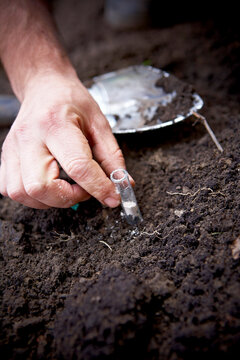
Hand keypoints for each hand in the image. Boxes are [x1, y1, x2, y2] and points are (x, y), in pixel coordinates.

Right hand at [0, 73, 126, 208]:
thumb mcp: (99, 124)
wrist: (44, 88)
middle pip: (40, 186)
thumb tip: (123, 184)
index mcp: (56, 124)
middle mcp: (29, 138)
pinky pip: (12, 190)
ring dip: (50, 200)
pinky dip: (33, 197)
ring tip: (67, 188)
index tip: (113, 197)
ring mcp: (13, 149)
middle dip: (68, 198)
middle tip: (84, 189)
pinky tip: (49, 185)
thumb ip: (112, 158)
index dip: (99, 187)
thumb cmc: (71, 102)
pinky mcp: (6, 157)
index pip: (77, 166)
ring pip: (23, 193)